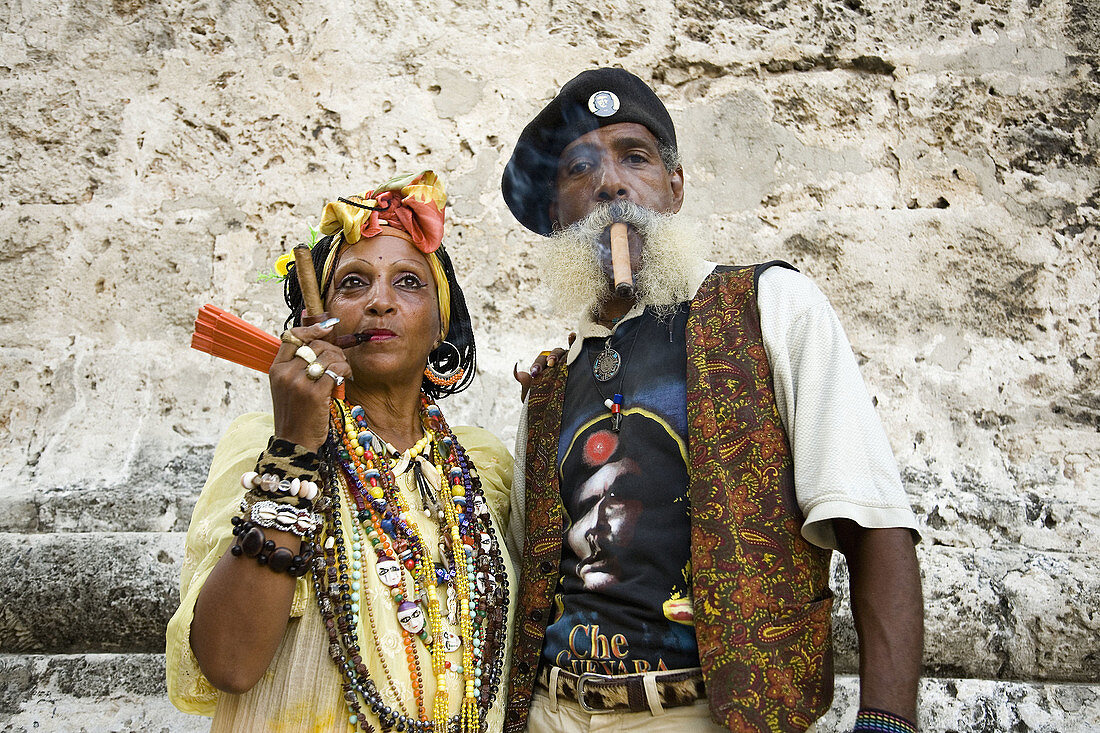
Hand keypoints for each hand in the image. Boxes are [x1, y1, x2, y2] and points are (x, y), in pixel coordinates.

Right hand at [269, 320, 351, 450]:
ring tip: (343, 371)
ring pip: (327, 355)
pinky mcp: (315, 393)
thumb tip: (319, 340)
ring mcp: (299, 383)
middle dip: (333, 349)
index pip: (292, 336)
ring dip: (341, 360)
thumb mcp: (287, 387)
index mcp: (276, 369)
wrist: (294, 443)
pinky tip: (345, 377)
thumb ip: (297, 366)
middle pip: (315, 344)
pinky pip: (335, 369)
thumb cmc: (295, 415)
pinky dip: (345, 370)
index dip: (311, 329)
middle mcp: (285, 373)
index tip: (326, 329)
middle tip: (340, 360)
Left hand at [514, 333, 574, 401]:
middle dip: (548, 359)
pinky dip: (573, 341)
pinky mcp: (578, 361)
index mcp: (545, 368)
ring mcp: (567, 360)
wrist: (564, 414)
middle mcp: (556, 362)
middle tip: (548, 365)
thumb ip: (526, 385)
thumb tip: (518, 373)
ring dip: (557, 354)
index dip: (536, 365)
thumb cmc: (548, 403)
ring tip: (554, 361)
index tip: (534, 373)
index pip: (540, 362)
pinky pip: (576, 349)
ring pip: (561, 352)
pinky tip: (571, 335)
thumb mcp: (535, 397)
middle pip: (551, 355)